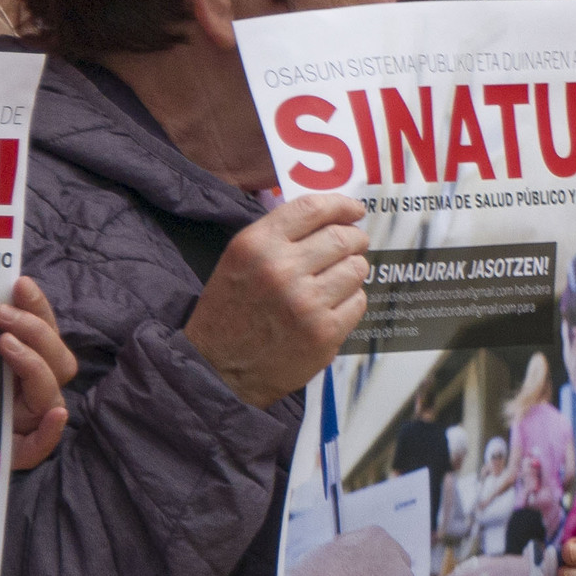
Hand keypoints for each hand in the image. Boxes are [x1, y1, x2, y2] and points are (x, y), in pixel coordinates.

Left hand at [0, 276, 77, 468]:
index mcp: (25, 368)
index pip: (44, 332)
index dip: (37, 307)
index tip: (19, 283)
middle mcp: (34, 392)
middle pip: (58, 359)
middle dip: (34, 330)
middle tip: (2, 314)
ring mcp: (30, 422)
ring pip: (53, 393)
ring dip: (35, 363)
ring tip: (5, 344)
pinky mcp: (19, 453)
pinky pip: (43, 445)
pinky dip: (51, 430)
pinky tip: (55, 415)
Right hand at [182, 194, 368, 407]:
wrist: (217, 370)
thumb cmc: (230, 311)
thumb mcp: (240, 259)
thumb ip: (280, 233)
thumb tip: (331, 215)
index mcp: (257, 245)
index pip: (313, 208)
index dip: (341, 205)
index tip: (354, 210)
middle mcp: (282, 270)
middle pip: (342, 237)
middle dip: (354, 239)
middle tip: (353, 245)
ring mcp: (306, 303)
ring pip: (356, 268)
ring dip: (352, 271)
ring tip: (337, 279)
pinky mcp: (323, 333)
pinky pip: (358, 302)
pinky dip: (350, 301)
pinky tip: (331, 307)